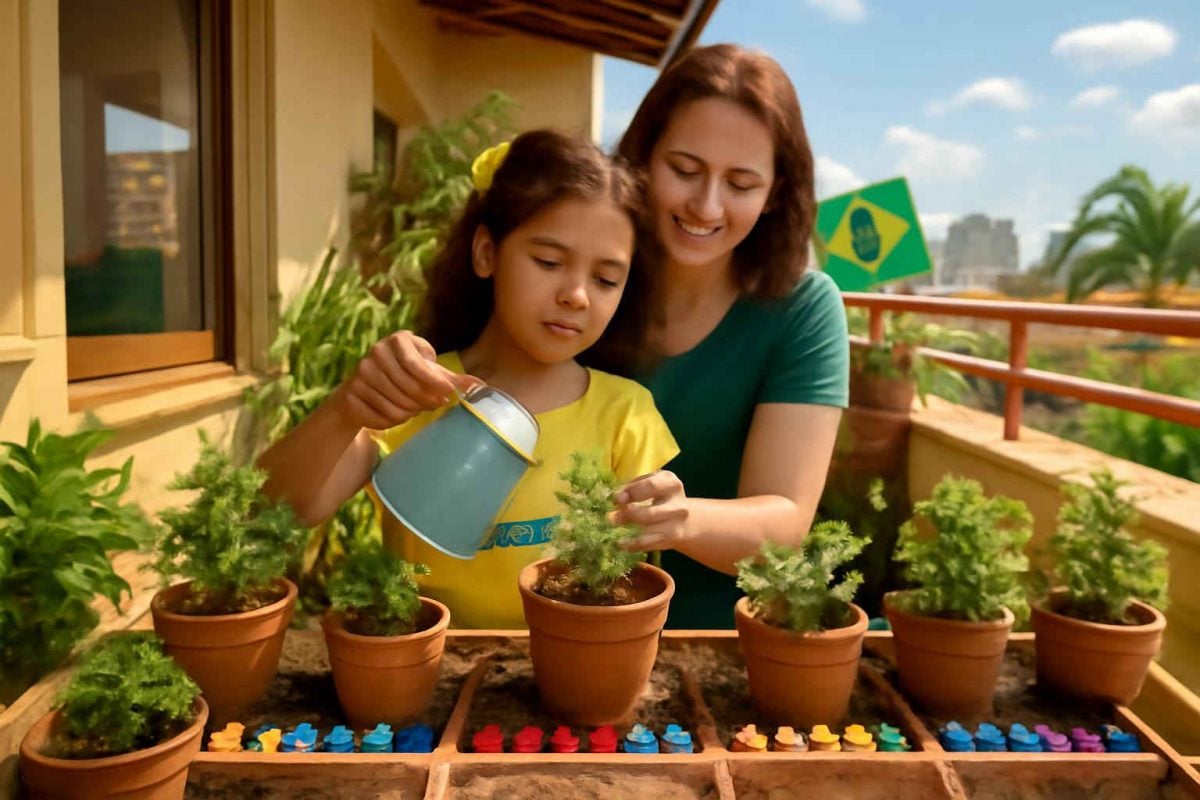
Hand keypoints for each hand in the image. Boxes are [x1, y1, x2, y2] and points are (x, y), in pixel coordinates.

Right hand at [334, 331, 482, 429]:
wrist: (363, 387)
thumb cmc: (404, 376)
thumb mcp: (428, 372)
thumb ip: (452, 379)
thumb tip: (481, 387)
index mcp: (398, 340)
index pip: (417, 365)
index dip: (434, 383)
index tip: (448, 395)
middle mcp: (376, 351)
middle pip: (408, 387)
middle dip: (425, 401)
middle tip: (433, 404)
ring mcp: (361, 372)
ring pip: (395, 404)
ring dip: (410, 412)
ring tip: (414, 408)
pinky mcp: (351, 393)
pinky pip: (380, 415)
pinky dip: (393, 420)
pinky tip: (396, 414)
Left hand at [612, 470, 690, 551]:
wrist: (683, 518)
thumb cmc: (658, 495)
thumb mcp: (648, 484)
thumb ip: (631, 488)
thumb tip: (614, 498)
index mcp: (671, 484)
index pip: (651, 486)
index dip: (631, 493)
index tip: (616, 499)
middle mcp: (678, 504)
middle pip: (649, 513)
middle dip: (626, 516)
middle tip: (609, 518)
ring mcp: (676, 524)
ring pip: (648, 530)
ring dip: (627, 533)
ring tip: (611, 532)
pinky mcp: (671, 539)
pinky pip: (648, 544)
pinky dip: (632, 544)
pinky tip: (621, 543)